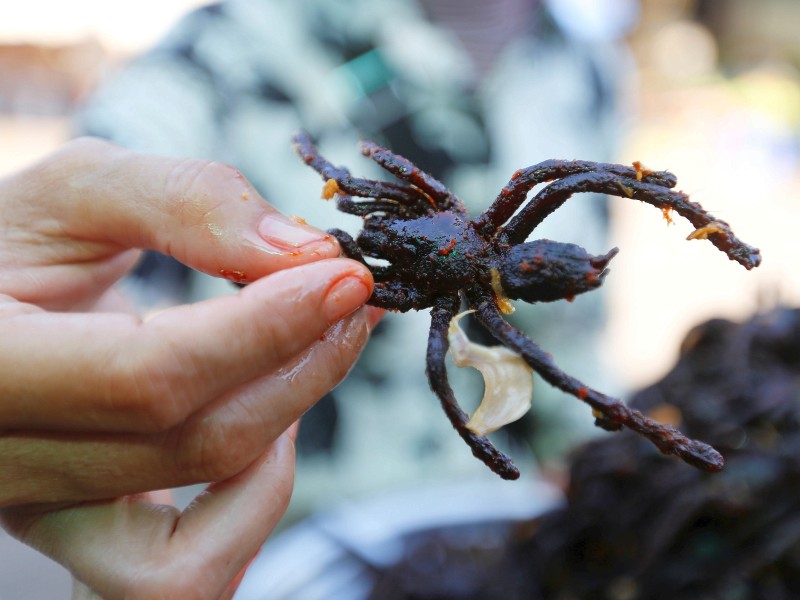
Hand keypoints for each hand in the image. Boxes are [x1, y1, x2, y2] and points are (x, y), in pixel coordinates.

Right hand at [0, 138, 377, 596]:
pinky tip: (264, 425)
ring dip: (282, 443)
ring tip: (303, 354)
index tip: (344, 279)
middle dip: (302, 368)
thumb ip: (184, 202)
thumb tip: (301, 254)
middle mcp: (2, 465)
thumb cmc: (18, 243)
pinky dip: (248, 506)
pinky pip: (183, 576)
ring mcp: (41, 516)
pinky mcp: (82, 538)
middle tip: (350, 300)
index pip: (148, 377)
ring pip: (195, 538)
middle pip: (193, 447)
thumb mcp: (78, 190)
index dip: (267, 329)